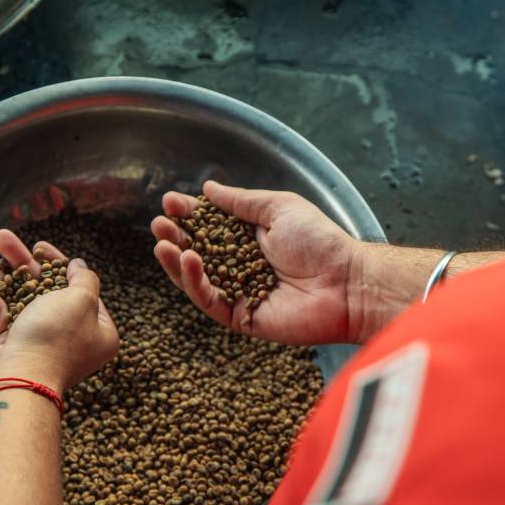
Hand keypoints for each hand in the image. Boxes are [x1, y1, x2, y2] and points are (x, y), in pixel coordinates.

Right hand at [0, 229, 118, 390]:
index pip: (79, 288)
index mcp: (97, 329)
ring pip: (15, 296)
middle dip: (19, 259)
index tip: (39, 245)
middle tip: (1, 236)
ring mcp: (38, 341)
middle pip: (42, 287)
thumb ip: (84, 279)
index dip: (58, 262)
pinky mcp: (9, 346)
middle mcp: (69, 335)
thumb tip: (79, 266)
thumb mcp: (82, 300)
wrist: (21, 382)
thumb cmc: (56, 339)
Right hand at [152, 180, 364, 344]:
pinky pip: (209, 300)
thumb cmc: (319, 241)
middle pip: (196, 252)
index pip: (208, 226)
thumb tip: (209, 188)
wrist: (345, 280)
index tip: (170, 201)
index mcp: (248, 238)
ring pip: (196, 278)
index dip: (188, 214)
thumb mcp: (278, 207)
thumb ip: (241, 201)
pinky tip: (187, 259)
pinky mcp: (239, 316)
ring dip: (175, 260)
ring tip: (163, 242)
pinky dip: (194, 281)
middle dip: (175, 237)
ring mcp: (238, 292)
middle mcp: (239, 265)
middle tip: (159, 223)